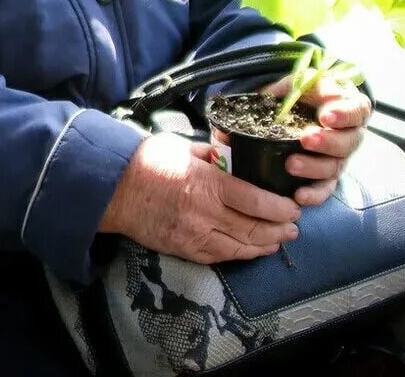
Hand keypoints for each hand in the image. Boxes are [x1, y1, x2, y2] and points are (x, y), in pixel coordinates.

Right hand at [101, 134, 300, 263]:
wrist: (111, 189)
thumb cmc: (144, 163)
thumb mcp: (182, 147)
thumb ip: (211, 154)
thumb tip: (230, 154)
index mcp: (207, 184)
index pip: (256, 201)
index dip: (280, 207)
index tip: (294, 206)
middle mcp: (204, 214)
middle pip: (254, 228)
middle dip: (280, 228)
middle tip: (294, 225)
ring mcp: (194, 235)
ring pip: (240, 247)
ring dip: (265, 245)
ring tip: (279, 239)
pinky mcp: (183, 249)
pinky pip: (219, 257)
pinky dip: (240, 254)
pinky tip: (251, 249)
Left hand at [261, 72, 371, 205]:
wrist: (292, 112)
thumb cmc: (304, 94)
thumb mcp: (304, 81)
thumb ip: (309, 82)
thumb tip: (319, 90)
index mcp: (350, 109)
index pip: (356, 112)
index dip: (343, 115)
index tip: (325, 116)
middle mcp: (350, 136)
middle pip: (349, 143)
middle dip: (328, 142)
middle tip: (305, 139)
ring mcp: (338, 158)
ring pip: (336, 167)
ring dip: (314, 167)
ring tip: (291, 164)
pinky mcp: (325, 177)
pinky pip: (325, 189)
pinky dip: (313, 194)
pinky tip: (298, 195)